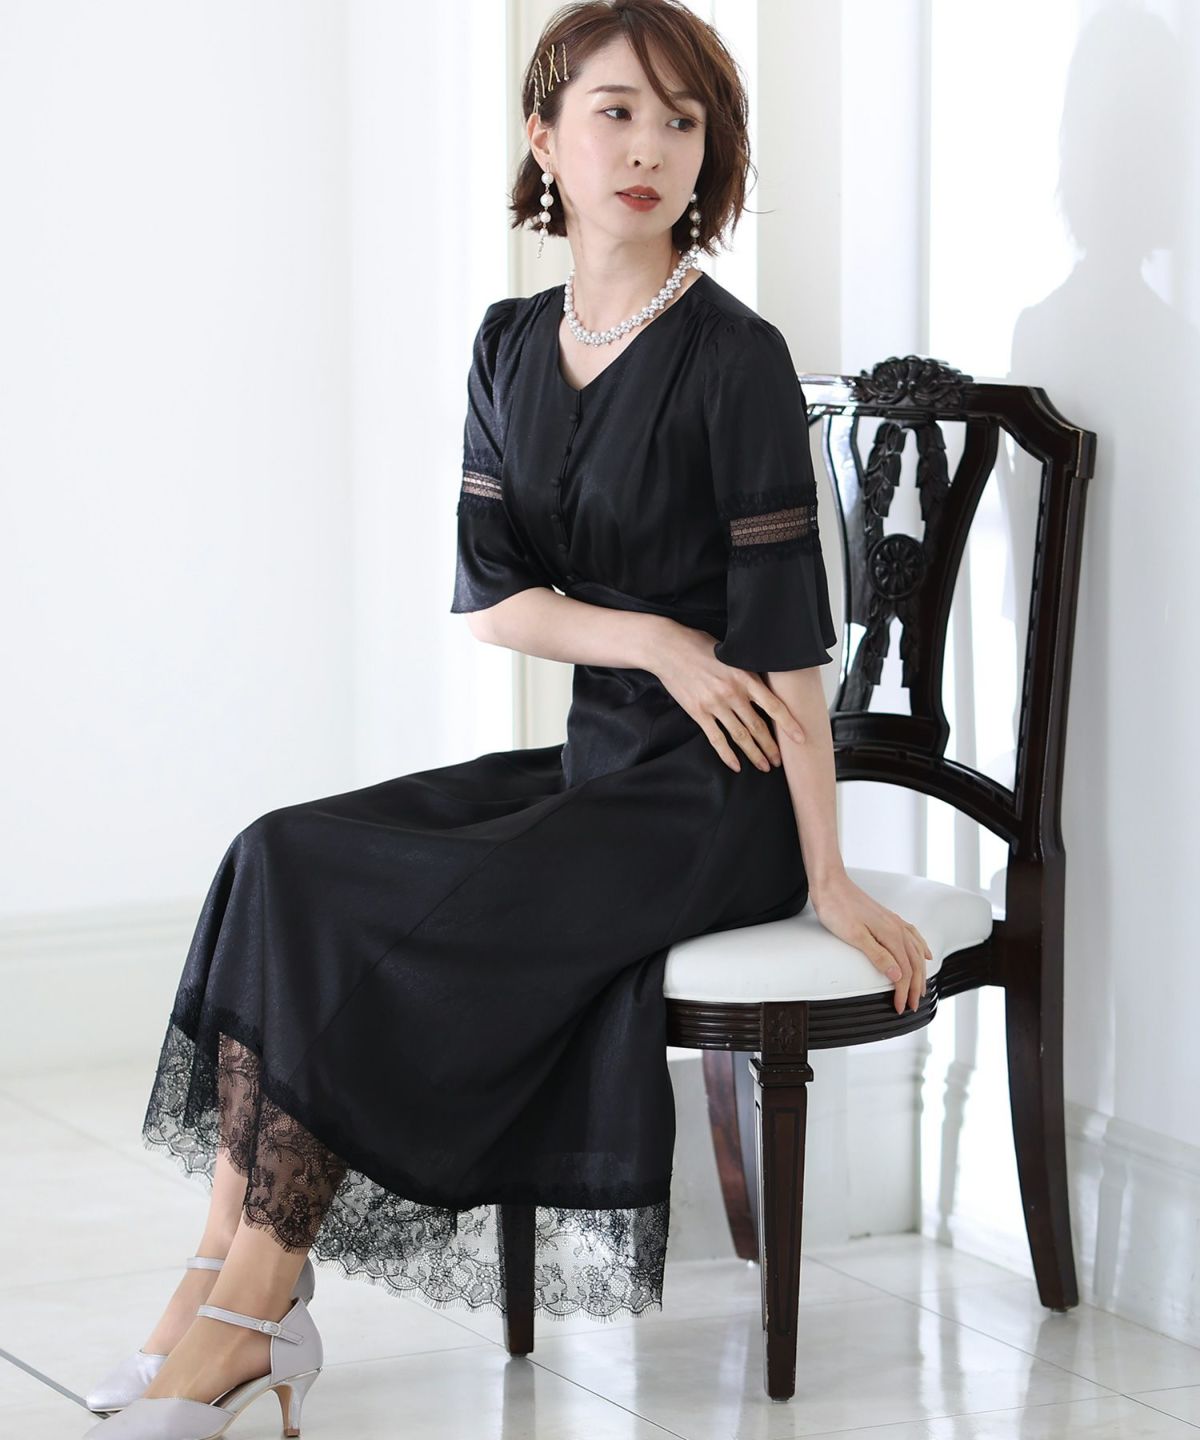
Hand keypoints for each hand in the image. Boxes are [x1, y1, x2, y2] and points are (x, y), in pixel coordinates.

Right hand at [651, 622, 806, 772]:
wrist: (667, 648)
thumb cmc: (697, 645)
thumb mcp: (730, 652)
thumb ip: (745, 671)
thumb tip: (761, 682)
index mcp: (744, 677)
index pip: (774, 706)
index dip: (789, 724)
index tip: (800, 738)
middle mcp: (732, 693)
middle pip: (758, 726)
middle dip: (771, 747)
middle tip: (779, 760)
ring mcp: (715, 705)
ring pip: (740, 736)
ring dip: (754, 754)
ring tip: (764, 766)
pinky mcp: (698, 712)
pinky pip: (716, 739)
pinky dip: (727, 754)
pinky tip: (735, 765)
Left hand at [809, 871, 931, 1013]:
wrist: (830, 883)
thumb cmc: (837, 908)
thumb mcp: (855, 936)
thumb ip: (878, 956)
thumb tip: (898, 976)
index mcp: (891, 934)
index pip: (904, 971)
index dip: (902, 992)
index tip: (899, 1007)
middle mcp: (897, 928)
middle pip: (914, 963)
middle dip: (915, 987)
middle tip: (911, 1006)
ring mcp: (894, 922)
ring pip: (916, 951)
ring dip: (920, 972)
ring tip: (919, 988)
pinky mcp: (887, 918)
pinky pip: (913, 936)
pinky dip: (921, 949)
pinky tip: (925, 954)